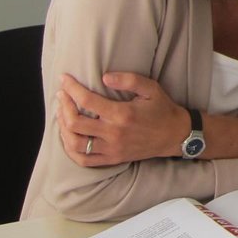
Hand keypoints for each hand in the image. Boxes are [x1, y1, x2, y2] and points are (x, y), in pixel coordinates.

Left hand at [55, 72, 187, 166]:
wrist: (175, 135)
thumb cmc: (162, 109)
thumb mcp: (151, 89)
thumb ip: (129, 80)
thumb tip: (104, 77)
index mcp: (122, 114)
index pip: (87, 101)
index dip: (71, 88)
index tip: (64, 79)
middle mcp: (114, 133)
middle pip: (75, 123)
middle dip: (63, 107)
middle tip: (62, 96)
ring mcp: (112, 149)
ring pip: (75, 143)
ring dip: (63, 128)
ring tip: (62, 115)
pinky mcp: (112, 159)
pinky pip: (84, 160)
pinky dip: (70, 150)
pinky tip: (68, 137)